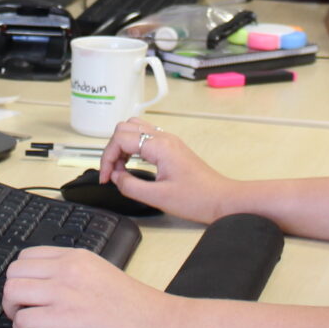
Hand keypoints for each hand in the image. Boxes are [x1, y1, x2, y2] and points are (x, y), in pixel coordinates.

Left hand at [1, 246, 170, 327]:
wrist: (157, 324)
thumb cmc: (135, 306)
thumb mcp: (101, 273)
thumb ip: (74, 273)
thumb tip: (47, 285)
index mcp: (76, 257)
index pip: (27, 256)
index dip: (22, 277)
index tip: (28, 293)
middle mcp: (67, 270)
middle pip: (14, 272)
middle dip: (12, 294)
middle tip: (23, 310)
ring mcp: (65, 293)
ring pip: (12, 292)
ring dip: (13, 312)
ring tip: (28, 325)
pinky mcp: (65, 319)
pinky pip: (23, 320)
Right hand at [98, 119, 238, 223]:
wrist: (222, 199)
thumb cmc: (197, 199)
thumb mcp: (158, 197)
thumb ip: (130, 186)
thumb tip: (115, 177)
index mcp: (159, 146)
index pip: (120, 139)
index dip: (106, 158)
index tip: (105, 178)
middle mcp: (164, 137)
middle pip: (125, 128)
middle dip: (112, 149)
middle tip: (112, 173)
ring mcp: (169, 140)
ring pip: (135, 128)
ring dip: (122, 145)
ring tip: (120, 168)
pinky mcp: (172, 147)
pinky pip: (145, 137)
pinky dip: (133, 147)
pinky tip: (133, 164)